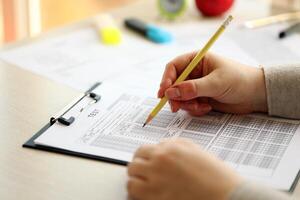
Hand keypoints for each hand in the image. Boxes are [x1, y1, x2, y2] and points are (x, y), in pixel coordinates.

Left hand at [127, 138, 242, 199]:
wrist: (226, 195)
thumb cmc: (215, 175)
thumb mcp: (195, 150)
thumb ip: (174, 145)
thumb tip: (160, 146)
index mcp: (169, 149)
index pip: (142, 150)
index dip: (143, 157)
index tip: (144, 162)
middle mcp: (160, 162)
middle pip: (134, 163)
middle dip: (138, 168)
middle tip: (143, 174)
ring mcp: (156, 180)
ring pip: (131, 177)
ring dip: (136, 180)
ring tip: (143, 184)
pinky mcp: (155, 197)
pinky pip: (133, 192)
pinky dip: (136, 193)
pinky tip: (145, 194)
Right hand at [158, 52, 267, 115]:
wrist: (256, 95)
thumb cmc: (239, 80)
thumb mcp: (216, 83)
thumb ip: (193, 88)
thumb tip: (171, 93)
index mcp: (197, 60)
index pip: (173, 67)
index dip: (166, 80)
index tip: (163, 93)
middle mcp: (194, 73)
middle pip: (173, 84)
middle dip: (175, 97)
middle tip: (176, 108)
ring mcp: (196, 86)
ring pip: (180, 97)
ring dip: (187, 104)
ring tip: (201, 106)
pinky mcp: (200, 98)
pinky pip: (188, 105)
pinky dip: (195, 109)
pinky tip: (207, 108)